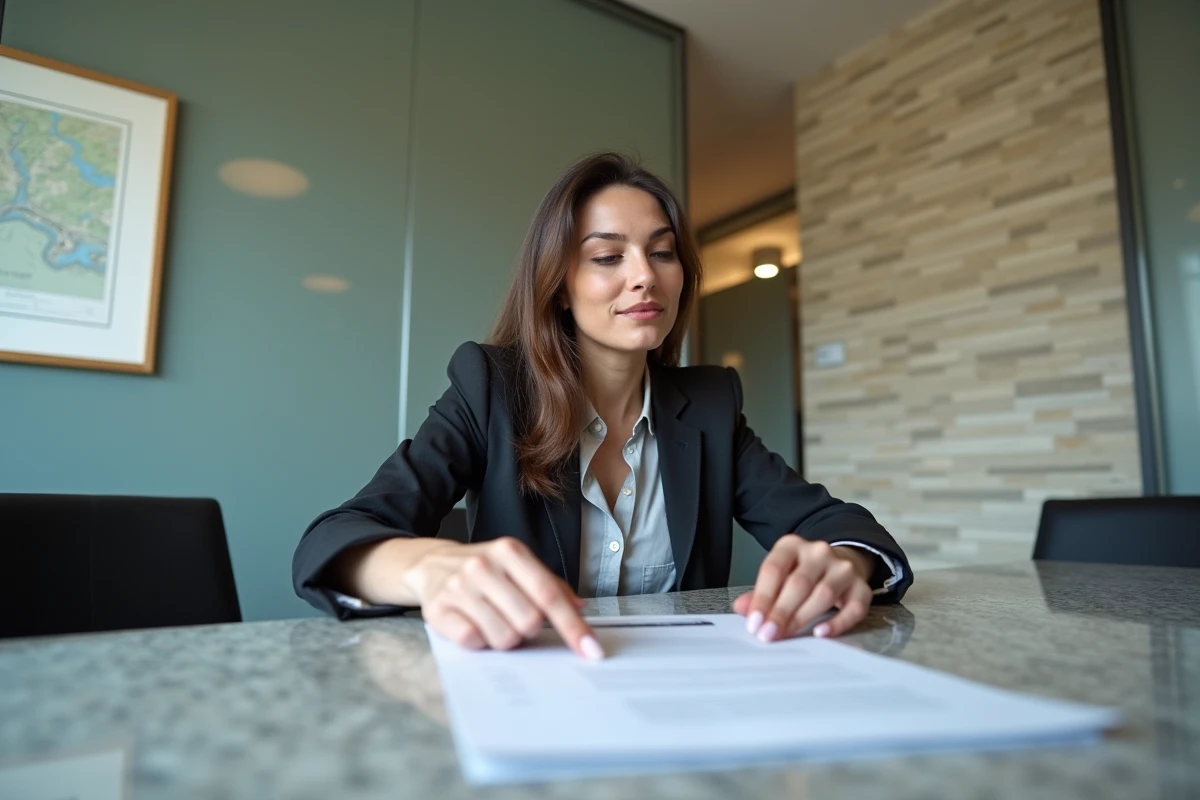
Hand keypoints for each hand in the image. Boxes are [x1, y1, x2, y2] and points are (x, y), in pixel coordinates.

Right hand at [405, 537, 602, 659]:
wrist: (431, 563)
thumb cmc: (485, 569)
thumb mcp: (518, 565)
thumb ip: (551, 586)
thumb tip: (580, 609)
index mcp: (510, 552)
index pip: (549, 595)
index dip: (572, 626)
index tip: (590, 649)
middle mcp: (483, 566)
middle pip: (529, 621)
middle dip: (529, 629)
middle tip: (516, 618)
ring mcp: (459, 587)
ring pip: (503, 637)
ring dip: (504, 638)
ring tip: (494, 620)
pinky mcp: (438, 610)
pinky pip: (474, 642)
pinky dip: (480, 641)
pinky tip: (475, 624)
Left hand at [733, 535, 873, 641]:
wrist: (840, 563)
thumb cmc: (802, 573)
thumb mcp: (779, 575)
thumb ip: (760, 593)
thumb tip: (743, 609)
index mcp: (791, 546)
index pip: (774, 569)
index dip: (762, 598)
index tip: (754, 623)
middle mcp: (819, 552)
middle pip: (798, 583)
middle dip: (781, 612)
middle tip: (768, 634)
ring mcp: (843, 568)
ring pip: (823, 594)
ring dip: (802, 618)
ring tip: (787, 635)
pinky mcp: (862, 587)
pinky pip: (853, 608)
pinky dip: (838, 623)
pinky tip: (821, 633)